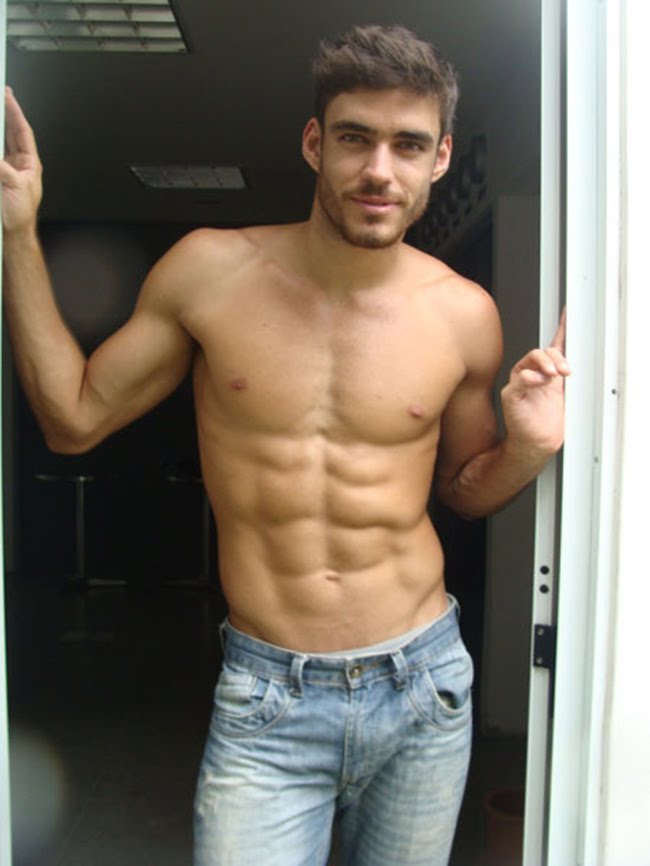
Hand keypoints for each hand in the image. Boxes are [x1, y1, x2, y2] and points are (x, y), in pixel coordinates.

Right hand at [0, 87, 42, 233]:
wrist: (12, 234)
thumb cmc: (20, 215)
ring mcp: (5, 169)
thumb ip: (1, 168)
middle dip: (3, 114)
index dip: (15, 112)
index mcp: (29, 164)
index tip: (7, 94)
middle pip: (9, 133)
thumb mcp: (13, 186)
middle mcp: (17, 164)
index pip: (21, 131)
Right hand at [501, 308, 569, 456]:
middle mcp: (531, 374)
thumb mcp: (562, 394)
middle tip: (564, 370)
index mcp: (546, 373)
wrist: (536, 442)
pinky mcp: (511, 394)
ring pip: (529, 360)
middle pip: (540, 351)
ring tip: (553, 374)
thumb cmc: (546, 422)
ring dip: (544, 363)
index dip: (561, 328)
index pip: (553, 346)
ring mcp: (519, 383)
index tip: (569, 313)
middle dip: (555, 357)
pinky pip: (519, 379)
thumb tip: (573, 362)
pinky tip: (540, 380)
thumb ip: (564, 375)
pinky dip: (530, 377)